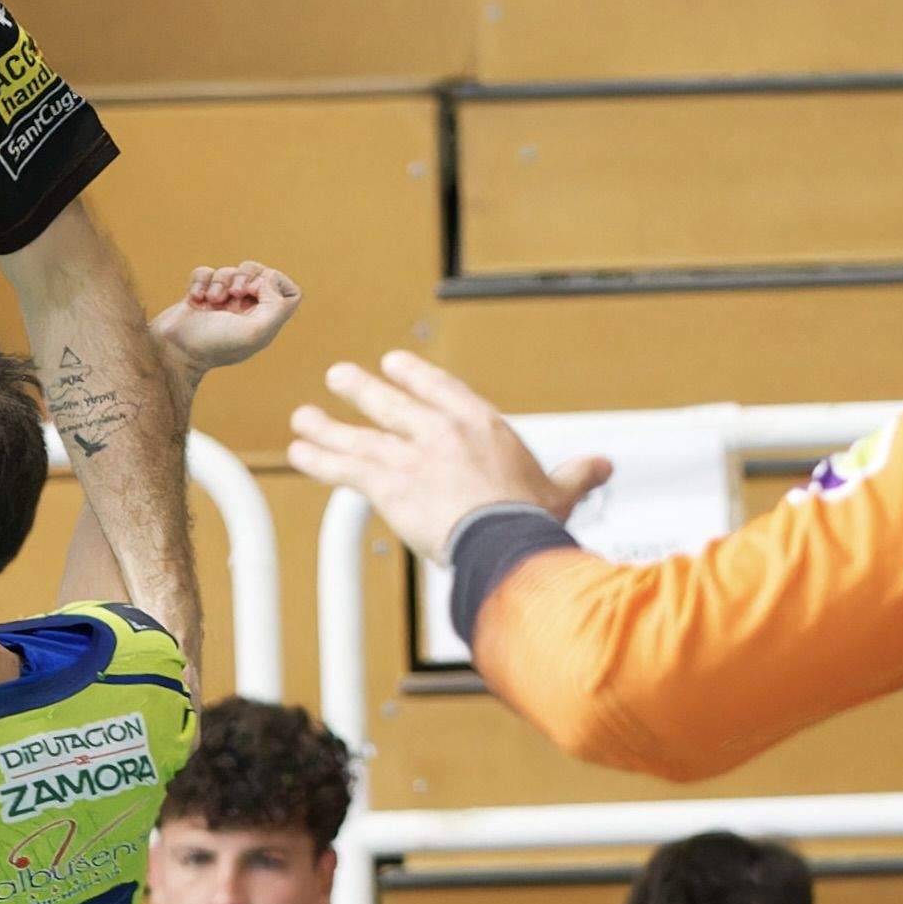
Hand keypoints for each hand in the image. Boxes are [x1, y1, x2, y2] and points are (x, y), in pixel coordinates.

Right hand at [151, 260, 299, 378]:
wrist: (174, 351)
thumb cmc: (214, 345)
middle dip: (246, 275)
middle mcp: (246, 311)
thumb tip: (268, 280)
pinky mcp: (200, 296)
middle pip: (260, 274)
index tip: (259, 290)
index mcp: (264, 321)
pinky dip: (200, 281)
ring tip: (212, 300)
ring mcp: (222, 303)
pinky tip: (195, 299)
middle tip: (235, 293)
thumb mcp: (255, 331)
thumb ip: (275, 306)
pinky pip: (205, 273)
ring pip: (231, 271)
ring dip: (220, 281)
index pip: (290, 293)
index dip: (278, 283)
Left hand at [289, 351, 611, 564]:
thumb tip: (603, 465)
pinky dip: (319, 459)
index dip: (414, 375)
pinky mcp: (387, 483)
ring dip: (328, 426)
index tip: (395, 363)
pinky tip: (299, 453)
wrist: (503, 540)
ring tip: (304, 418)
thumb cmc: (531, 520)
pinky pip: (344, 467)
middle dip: (362, 388)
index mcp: (480, 425)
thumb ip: (576, 474)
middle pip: (392, 403)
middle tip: (340, 376)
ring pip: (360, 434)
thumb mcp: (559, 492)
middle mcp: (440, 431)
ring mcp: (410, 454)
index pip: (441, 388)